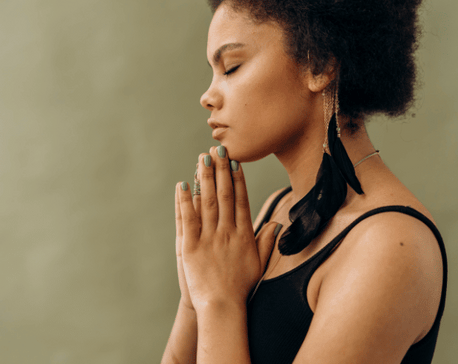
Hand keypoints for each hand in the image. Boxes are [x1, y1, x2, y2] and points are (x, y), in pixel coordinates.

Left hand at [174, 145, 279, 311]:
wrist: (222, 308)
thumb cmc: (241, 288)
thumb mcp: (259, 264)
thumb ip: (266, 242)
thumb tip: (275, 224)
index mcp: (243, 235)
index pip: (240, 200)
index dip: (237, 179)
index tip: (234, 161)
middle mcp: (227, 233)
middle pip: (224, 195)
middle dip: (221, 170)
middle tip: (218, 149)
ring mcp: (209, 239)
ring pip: (206, 202)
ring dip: (204, 178)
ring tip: (202, 159)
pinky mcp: (191, 247)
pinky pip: (188, 219)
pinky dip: (185, 201)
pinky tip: (182, 185)